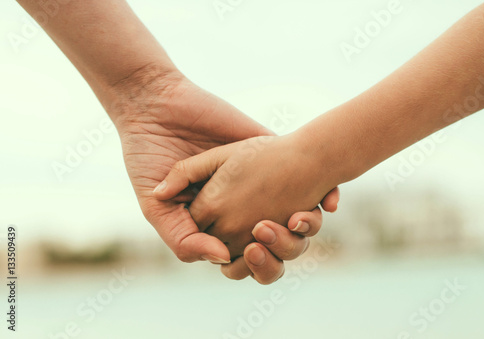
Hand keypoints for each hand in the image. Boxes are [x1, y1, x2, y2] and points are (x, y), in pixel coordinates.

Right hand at [154, 134, 338, 258]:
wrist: (155, 108)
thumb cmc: (148, 158)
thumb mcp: (155, 206)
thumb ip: (182, 238)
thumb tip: (221, 259)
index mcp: (217, 221)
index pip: (247, 255)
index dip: (259, 262)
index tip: (256, 252)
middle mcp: (242, 203)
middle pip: (277, 241)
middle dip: (285, 247)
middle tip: (271, 233)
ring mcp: (258, 178)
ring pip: (297, 215)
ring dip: (306, 226)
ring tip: (297, 219)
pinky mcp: (270, 150)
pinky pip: (307, 175)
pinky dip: (325, 193)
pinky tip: (329, 202)